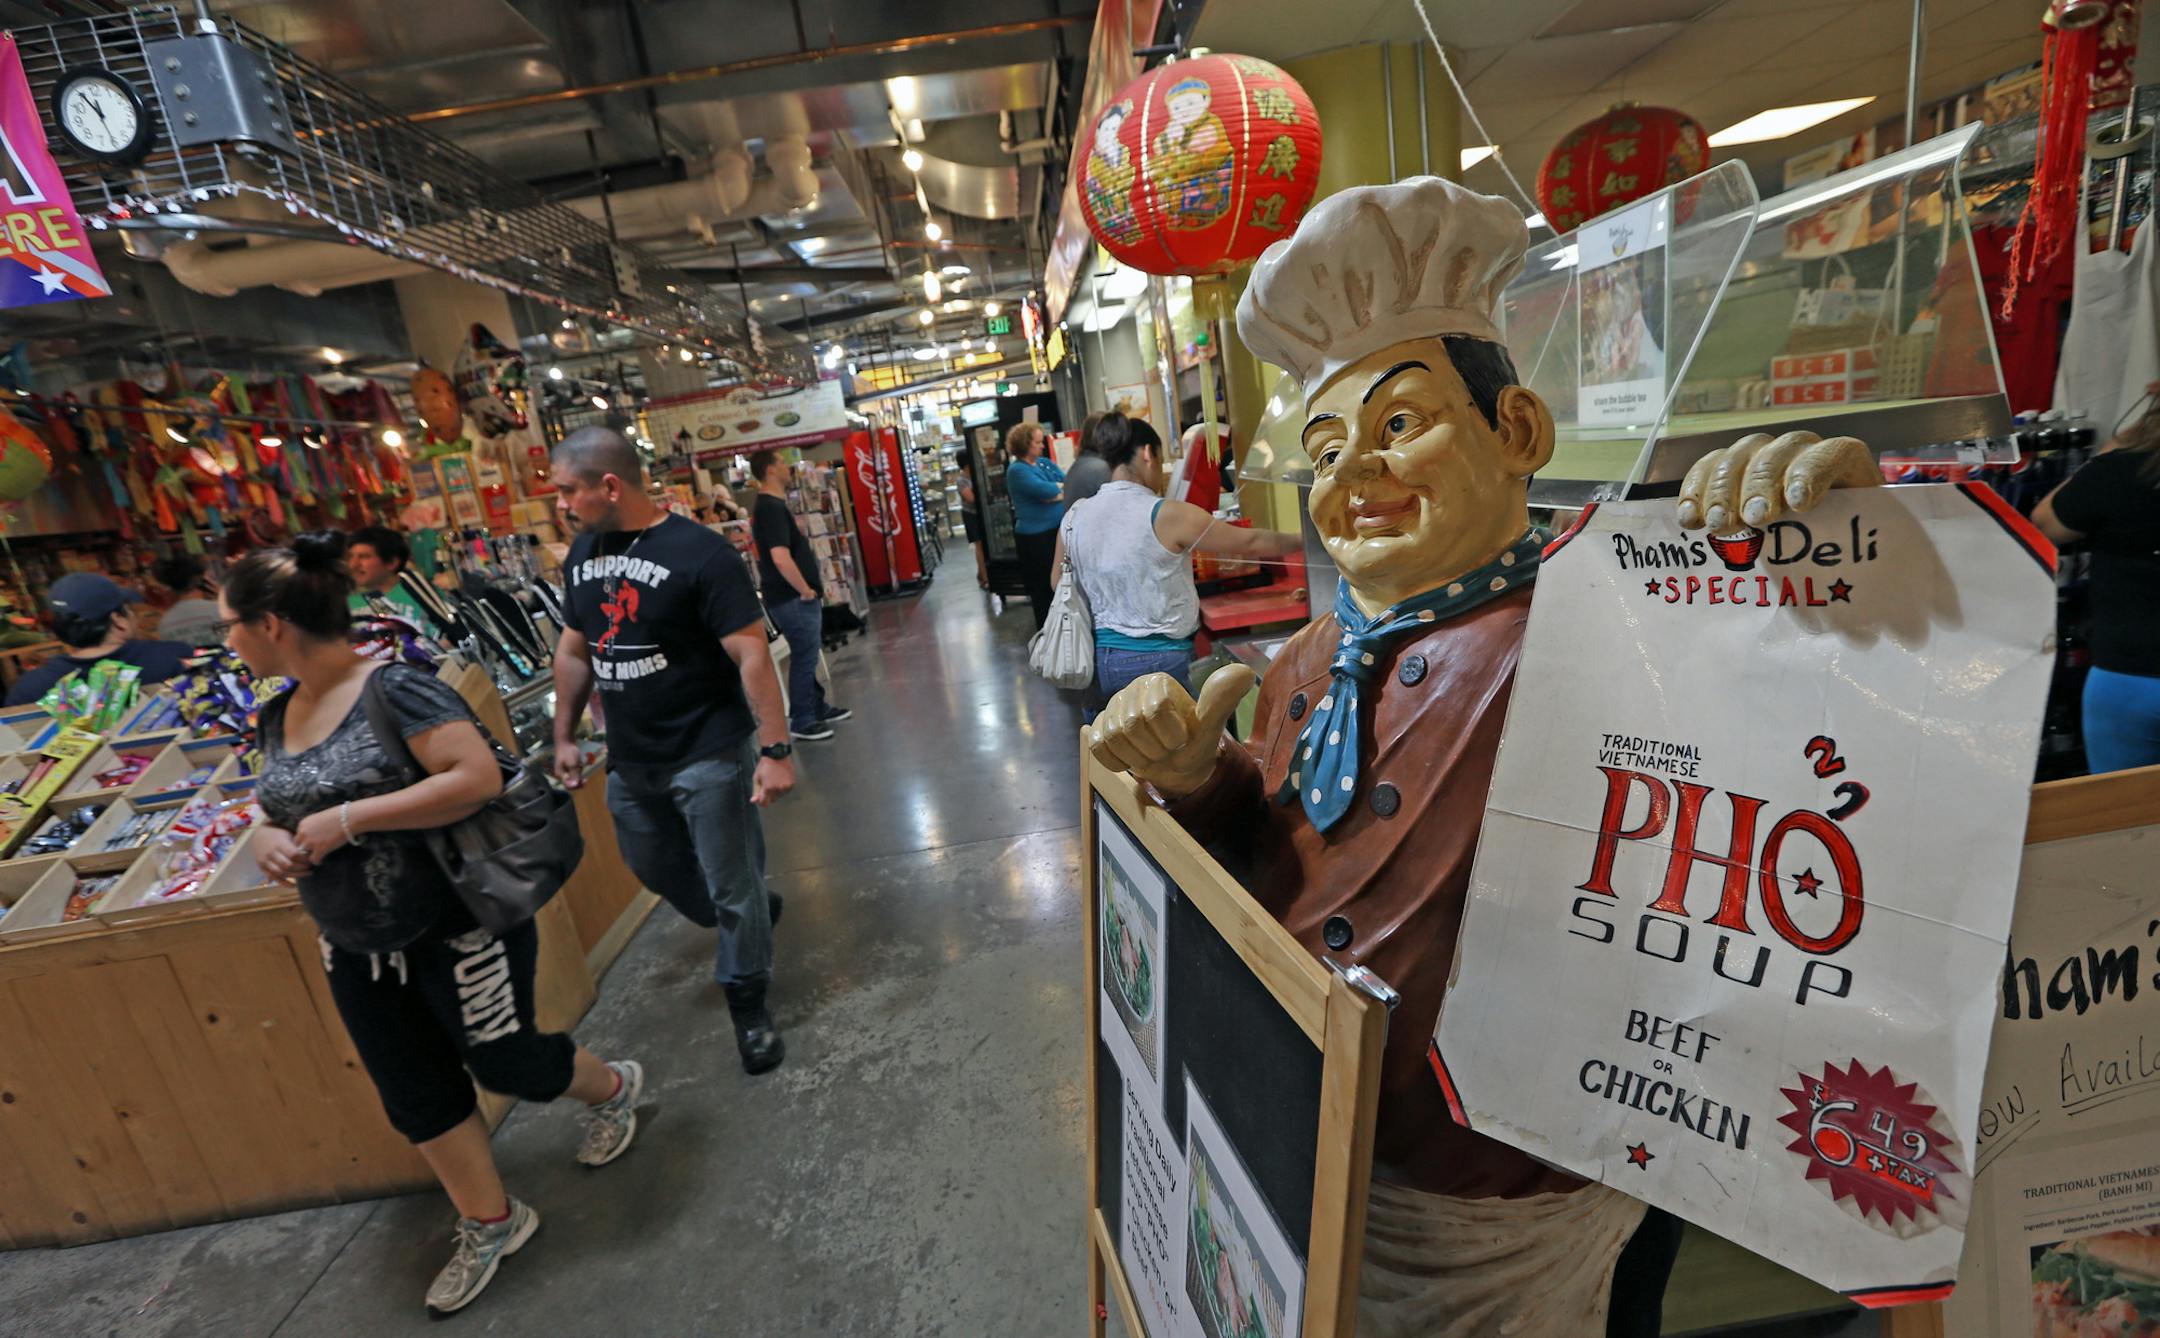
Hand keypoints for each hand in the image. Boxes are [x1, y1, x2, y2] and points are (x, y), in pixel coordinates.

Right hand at [256, 825, 313, 882]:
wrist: (259, 835)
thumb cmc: (279, 834)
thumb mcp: (288, 835)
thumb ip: (297, 844)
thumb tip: (313, 852)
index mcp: (278, 844)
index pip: (293, 854)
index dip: (304, 858)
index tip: (312, 858)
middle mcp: (271, 853)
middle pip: (288, 865)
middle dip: (302, 868)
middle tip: (311, 866)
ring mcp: (265, 861)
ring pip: (281, 873)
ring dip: (296, 875)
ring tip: (307, 873)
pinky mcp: (262, 868)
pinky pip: (274, 878)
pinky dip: (284, 883)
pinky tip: (294, 886)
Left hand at [291, 809, 350, 865]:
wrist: (349, 818)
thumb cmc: (339, 815)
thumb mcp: (320, 818)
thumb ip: (313, 827)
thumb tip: (314, 836)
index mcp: (302, 824)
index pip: (298, 837)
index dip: (305, 842)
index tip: (313, 844)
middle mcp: (303, 833)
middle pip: (298, 846)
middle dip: (305, 850)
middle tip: (313, 853)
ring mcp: (311, 842)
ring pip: (303, 855)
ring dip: (309, 857)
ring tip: (317, 857)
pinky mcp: (320, 849)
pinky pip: (313, 860)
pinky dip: (318, 861)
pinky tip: (322, 860)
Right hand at [553, 738, 585, 789]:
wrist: (565, 742)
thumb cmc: (568, 752)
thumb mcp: (573, 764)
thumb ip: (574, 775)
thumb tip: (575, 785)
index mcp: (560, 775)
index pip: (568, 786)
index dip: (577, 786)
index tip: (585, 780)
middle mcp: (561, 774)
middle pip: (570, 784)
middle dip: (579, 782)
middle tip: (586, 779)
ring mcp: (564, 771)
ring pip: (573, 779)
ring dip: (579, 776)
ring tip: (581, 767)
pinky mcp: (567, 767)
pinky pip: (573, 773)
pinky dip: (578, 771)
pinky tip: (580, 765)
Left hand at [751, 755, 794, 806]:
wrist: (777, 755)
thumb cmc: (765, 766)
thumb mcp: (757, 778)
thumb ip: (756, 791)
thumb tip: (754, 801)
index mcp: (768, 788)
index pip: (764, 803)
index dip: (761, 801)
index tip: (760, 797)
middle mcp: (778, 789)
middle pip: (772, 800)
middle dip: (769, 795)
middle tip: (767, 784)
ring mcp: (786, 787)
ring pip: (780, 796)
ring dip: (777, 791)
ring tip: (775, 780)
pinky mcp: (792, 784)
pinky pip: (786, 791)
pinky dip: (783, 788)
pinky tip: (780, 779)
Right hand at [1088, 666, 1252, 800]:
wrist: (1175, 766)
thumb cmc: (1192, 743)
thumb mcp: (1210, 726)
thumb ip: (1220, 701)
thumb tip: (1244, 672)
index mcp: (1158, 682)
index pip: (1155, 711)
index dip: (1169, 736)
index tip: (1180, 741)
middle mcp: (1132, 688)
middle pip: (1132, 725)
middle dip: (1153, 749)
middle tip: (1165, 751)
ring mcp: (1112, 707)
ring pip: (1113, 737)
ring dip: (1136, 757)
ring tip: (1150, 754)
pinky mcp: (1098, 726)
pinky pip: (1097, 746)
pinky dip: (1116, 761)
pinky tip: (1130, 758)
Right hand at [1677, 431, 1879, 531]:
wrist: (1813, 543)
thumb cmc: (1834, 544)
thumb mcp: (1848, 542)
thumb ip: (1845, 545)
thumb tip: (1842, 571)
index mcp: (1842, 463)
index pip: (1831, 454)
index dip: (1812, 473)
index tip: (1798, 504)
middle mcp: (1799, 450)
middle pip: (1777, 454)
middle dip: (1760, 487)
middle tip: (1752, 520)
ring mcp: (1760, 455)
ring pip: (1738, 457)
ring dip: (1723, 492)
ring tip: (1718, 526)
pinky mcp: (1729, 467)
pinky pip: (1706, 467)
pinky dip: (1694, 492)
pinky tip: (1690, 520)